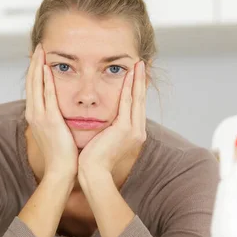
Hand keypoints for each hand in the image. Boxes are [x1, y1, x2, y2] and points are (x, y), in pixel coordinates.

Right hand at [25, 44, 78, 180]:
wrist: (61, 170)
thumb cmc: (63, 154)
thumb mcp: (57, 132)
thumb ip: (56, 119)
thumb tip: (60, 112)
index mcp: (36, 116)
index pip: (34, 88)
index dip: (35, 71)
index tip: (39, 57)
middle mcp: (34, 114)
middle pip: (31, 83)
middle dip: (34, 63)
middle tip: (38, 46)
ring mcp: (40, 116)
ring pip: (36, 85)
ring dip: (37, 66)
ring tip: (40, 50)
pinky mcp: (50, 120)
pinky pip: (46, 96)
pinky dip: (45, 81)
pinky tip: (46, 68)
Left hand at [78, 61, 146, 180]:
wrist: (93, 172)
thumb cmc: (94, 159)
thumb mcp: (105, 140)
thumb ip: (109, 128)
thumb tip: (105, 120)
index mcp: (133, 133)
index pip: (137, 106)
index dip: (138, 89)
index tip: (138, 75)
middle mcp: (137, 130)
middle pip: (141, 100)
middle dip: (142, 80)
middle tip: (143, 63)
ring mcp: (133, 130)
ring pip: (137, 99)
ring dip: (137, 79)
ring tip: (138, 64)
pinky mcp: (125, 129)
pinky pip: (127, 103)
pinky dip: (128, 88)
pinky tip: (129, 75)